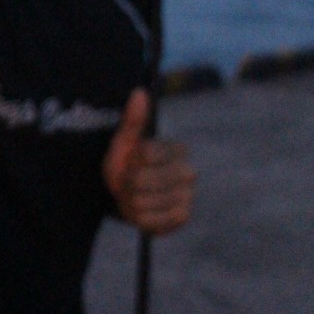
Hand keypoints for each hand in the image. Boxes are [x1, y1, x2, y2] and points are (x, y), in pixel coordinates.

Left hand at [103, 87, 195, 235]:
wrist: (128, 196)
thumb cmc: (126, 164)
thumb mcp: (124, 142)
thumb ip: (132, 120)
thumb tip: (139, 92)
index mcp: (177, 149)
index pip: (147, 153)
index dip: (130, 160)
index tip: (131, 161)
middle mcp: (188, 172)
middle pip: (141, 180)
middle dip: (127, 183)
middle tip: (129, 183)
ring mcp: (187, 196)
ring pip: (143, 201)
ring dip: (131, 202)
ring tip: (134, 197)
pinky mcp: (182, 217)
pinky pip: (153, 220)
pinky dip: (141, 218)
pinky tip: (143, 211)